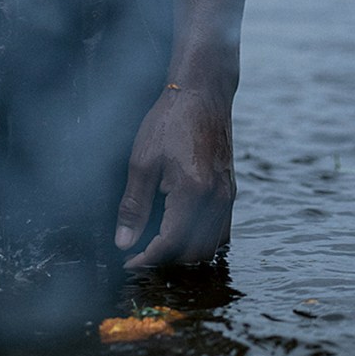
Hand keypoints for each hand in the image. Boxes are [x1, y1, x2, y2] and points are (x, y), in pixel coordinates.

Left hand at [114, 85, 234, 269]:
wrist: (202, 93)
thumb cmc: (169, 120)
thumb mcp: (142, 161)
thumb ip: (134, 206)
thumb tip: (124, 243)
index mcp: (194, 192)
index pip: (170, 245)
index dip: (146, 260)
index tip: (127, 262)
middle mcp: (217, 200)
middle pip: (194, 253)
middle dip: (165, 261)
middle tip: (139, 255)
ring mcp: (228, 196)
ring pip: (211, 247)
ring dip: (184, 254)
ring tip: (157, 245)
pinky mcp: (230, 191)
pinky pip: (221, 232)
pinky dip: (202, 241)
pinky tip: (180, 231)